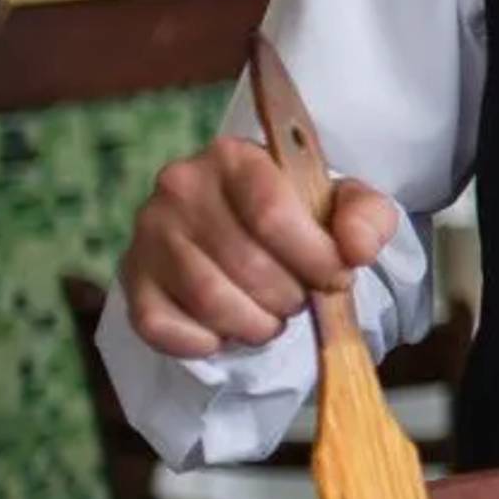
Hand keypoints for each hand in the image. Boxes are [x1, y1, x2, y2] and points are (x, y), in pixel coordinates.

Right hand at [118, 133, 401, 357]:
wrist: (246, 229)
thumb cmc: (298, 214)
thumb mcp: (345, 205)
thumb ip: (366, 219)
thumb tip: (356, 251)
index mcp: (234, 156)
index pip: (272, 216)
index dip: (314, 259)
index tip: (338, 278)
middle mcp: (180, 186)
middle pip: (245, 263)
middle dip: (289, 296)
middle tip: (301, 299)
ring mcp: (149, 233)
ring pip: (208, 299)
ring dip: (254, 324)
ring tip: (271, 318)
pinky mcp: (131, 278)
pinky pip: (160, 327)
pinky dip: (205, 342)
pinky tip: (228, 332)